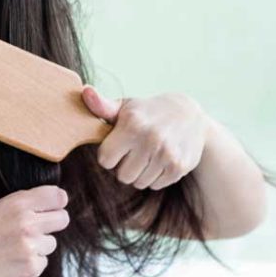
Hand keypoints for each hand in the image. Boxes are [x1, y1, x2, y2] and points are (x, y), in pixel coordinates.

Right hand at [0, 185, 69, 276]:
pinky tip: (12, 263)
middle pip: (63, 219)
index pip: (58, 196)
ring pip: (51, 243)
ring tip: (14, 249)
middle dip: (53, 223)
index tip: (50, 208)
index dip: (56, 203)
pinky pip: (43, 262)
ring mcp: (30, 247)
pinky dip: (30, 264)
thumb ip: (25, 203)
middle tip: (35, 230)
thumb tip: (59, 201)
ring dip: (38, 247)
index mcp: (17, 204)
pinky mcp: (31, 267)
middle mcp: (27, 223)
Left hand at [82, 86, 207, 189]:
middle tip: (133, 152)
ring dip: (139, 173)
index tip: (118, 145)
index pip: (105, 160)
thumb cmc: (146, 112)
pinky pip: (155, 185)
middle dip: (124, 166)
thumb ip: (101, 106)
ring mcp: (168, 154)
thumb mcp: (125, 107)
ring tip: (146, 155)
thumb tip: (85, 91)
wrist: (189, 115)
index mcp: (132, 125)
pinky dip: (155, 177)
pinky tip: (159, 160)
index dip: (109, 155)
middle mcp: (151, 139)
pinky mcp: (180, 166)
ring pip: (139, 183)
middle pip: (122, 176)